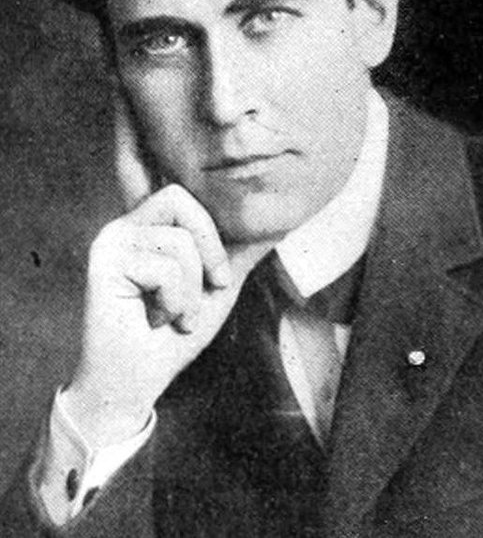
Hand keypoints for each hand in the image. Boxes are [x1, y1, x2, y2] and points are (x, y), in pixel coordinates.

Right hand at [64, 96, 238, 446]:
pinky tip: (156, 322)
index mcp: (147, 226)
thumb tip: (281, 218)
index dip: (210, 230)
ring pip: (179, 242)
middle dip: (209, 250)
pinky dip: (174, 304)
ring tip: (174, 316)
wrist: (134, 386)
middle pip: (180, 200)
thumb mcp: (217, 285)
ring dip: (191, 292)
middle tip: (211, 290)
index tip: (219, 279)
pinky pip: (165, 270)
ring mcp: (110, 243)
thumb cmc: (174, 335)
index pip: (184, 194)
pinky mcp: (103, 264)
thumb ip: (238, 249)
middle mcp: (124, 227)